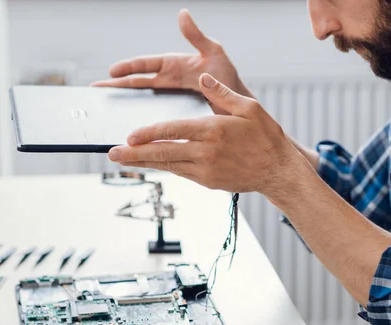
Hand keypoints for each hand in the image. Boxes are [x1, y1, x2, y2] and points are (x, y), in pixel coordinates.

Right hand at [91, 9, 250, 114]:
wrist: (238, 105)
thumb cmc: (228, 77)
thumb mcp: (214, 52)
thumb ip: (197, 36)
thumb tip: (182, 13)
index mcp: (173, 65)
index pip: (145, 65)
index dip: (128, 67)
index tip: (111, 71)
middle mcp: (167, 82)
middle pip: (136, 83)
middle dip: (116, 86)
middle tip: (95, 90)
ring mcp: (169, 99)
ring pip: (141, 101)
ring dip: (123, 103)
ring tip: (104, 109)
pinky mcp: (173, 114)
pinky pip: (153, 117)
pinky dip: (140, 121)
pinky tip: (129, 130)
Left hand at [108, 73, 306, 194]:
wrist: (278, 171)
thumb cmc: (266, 137)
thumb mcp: (249, 108)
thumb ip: (221, 93)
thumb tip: (201, 77)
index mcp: (214, 130)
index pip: (174, 131)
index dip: (149, 133)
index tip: (130, 135)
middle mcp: (206, 153)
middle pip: (163, 152)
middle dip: (135, 154)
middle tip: (112, 154)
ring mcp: (206, 170)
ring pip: (168, 165)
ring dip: (144, 163)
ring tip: (123, 160)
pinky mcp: (207, 181)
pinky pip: (180, 173)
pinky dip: (164, 167)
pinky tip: (151, 164)